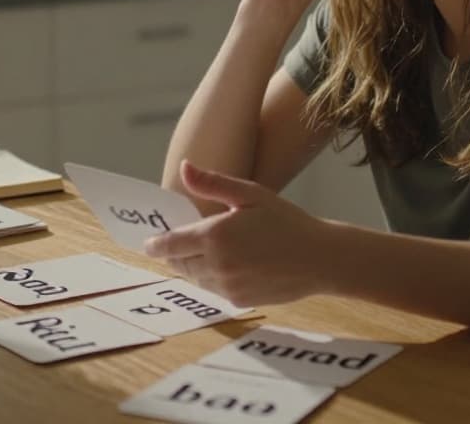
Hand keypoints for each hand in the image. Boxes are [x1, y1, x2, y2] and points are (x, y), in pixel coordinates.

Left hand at [144, 160, 330, 307]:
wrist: (321, 259)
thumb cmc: (287, 221)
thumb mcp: (251, 194)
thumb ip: (212, 184)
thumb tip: (184, 168)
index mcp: (215, 236)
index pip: (169, 245)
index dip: (156, 244)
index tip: (149, 242)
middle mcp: (216, 265)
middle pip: (179, 263)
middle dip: (176, 252)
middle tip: (181, 241)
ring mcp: (226, 286)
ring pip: (194, 278)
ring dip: (193, 265)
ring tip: (210, 250)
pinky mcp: (237, 300)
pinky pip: (213, 289)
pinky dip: (212, 278)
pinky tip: (230, 264)